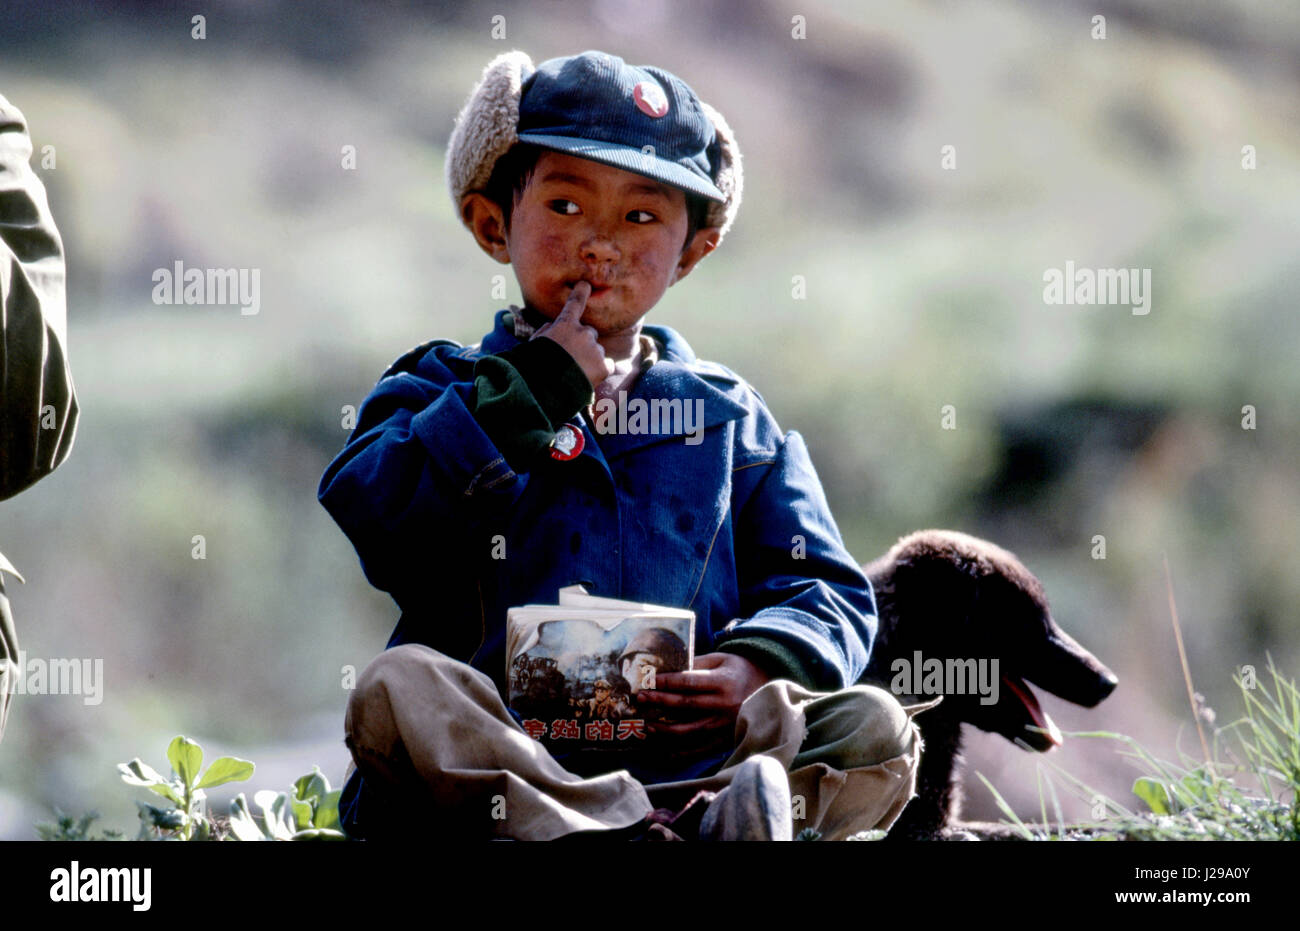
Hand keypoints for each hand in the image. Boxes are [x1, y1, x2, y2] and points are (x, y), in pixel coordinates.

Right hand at [530, 281, 614, 387]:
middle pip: (589, 333)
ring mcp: (595, 349)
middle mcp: (584, 332)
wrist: (545, 387)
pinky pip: (607, 365)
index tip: (585, 285)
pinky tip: (587, 378)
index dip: (580, 293)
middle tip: (570, 359)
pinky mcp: (604, 366)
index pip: (574, 304)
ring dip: (589, 359)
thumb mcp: (535, 343)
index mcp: (565, 325)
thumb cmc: (536, 365)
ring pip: (597, 351)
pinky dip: (600, 371)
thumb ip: (547, 331)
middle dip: (583, 343)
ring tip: (574, 372)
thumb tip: (554, 327)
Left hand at [637, 652, 770, 738]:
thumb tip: (668, 669)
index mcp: (723, 682)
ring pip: (690, 730)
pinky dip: (683, 752)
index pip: (689, 681)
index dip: (667, 682)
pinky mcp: (727, 739)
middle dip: (660, 701)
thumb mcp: (722, 659)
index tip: (649, 680)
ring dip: (666, 729)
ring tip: (649, 725)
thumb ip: (697, 663)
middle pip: (686, 705)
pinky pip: (701, 749)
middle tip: (641, 698)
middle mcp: (724, 704)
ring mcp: (726, 724)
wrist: (768, 689)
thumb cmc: (739, 670)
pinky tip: (667, 750)